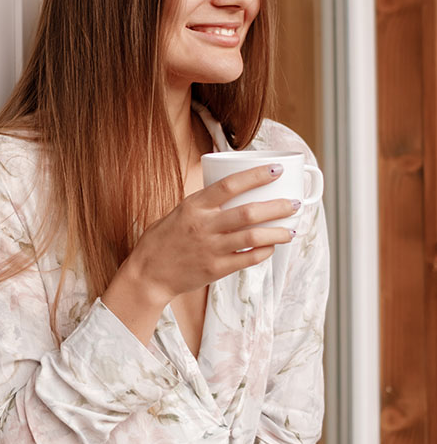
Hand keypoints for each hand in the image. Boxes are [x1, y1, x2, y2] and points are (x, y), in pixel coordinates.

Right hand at [102, 164, 296, 341]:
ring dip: (277, 232)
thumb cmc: (162, 240)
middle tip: (294, 203)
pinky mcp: (215, 269)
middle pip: (248, 212)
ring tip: (292, 229)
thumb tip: (232, 194)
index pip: (229, 185)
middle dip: (277, 207)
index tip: (276, 170)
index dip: (255, 176)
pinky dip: (264, 252)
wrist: (148, 273)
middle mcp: (203, 226)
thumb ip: (204, 205)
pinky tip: (272, 247)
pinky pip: (247, 259)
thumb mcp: (179, 213)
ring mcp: (211, 248)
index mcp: (193, 206)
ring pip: (253, 236)